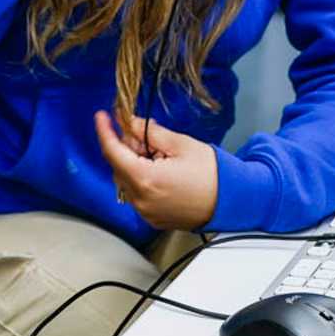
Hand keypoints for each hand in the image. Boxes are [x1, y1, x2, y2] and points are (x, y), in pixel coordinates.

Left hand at [94, 111, 217, 230]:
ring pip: (126, 181)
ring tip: (156, 152)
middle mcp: (141, 199)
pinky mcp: (153, 218)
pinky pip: (137, 195)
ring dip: (132, 163)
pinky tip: (158, 169)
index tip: (101, 116)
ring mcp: (146, 212)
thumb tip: (130, 123)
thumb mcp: (180, 144)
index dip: (105, 131)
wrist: (233, 202)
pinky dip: (140, 179)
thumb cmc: (212, 173)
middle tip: (140, 132)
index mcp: (146, 179)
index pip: (112, 152)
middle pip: (118, 167)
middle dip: (124, 147)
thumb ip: (149, 132)